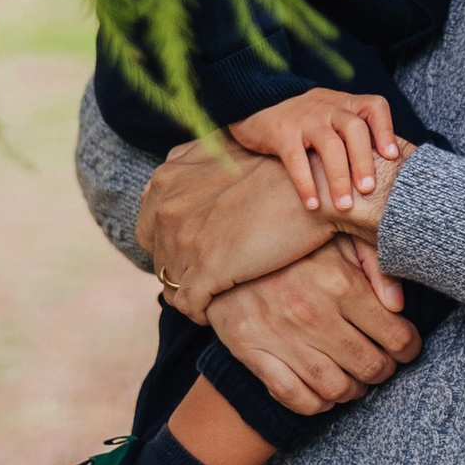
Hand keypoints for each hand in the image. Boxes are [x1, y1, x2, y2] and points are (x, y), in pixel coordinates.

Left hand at [139, 133, 332, 311]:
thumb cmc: (279, 171)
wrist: (315, 189)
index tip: (191, 251)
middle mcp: (167, 208)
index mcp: (168, 179)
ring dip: (189, 293)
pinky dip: (199, 312)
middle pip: (157, 254)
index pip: (149, 223)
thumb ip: (192, 165)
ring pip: (170, 283)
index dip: (168, 241)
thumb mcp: (224, 152)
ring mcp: (183, 240)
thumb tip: (174, 177)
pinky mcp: (206, 270)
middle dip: (176, 268)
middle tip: (202, 277)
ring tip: (211, 298)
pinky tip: (215, 312)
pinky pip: (188, 305)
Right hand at [206, 239, 423, 415]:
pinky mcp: (252, 352)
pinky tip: (324, 392)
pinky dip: (316, 404)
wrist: (225, 249)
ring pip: (336, 388)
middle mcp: (312, 313)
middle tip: (383, 363)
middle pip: (371, 366)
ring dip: (354, 390)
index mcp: (339, 282)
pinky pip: (294, 396)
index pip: (396, 336)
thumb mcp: (338, 239)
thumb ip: (375, 264)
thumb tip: (399, 305)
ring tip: (356, 379)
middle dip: (385, 370)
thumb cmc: (293, 247)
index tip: (407, 347)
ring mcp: (280, 336)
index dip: (409, 348)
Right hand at [232, 84, 408, 211]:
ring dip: (339, 177)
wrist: (256, 102)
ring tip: (344, 206)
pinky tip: (312, 205)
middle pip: (354, 128)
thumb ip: (356, 136)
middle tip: (369, 190)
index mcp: (346, 104)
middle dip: (364, 161)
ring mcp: (305, 118)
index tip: (392, 157)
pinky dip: (305, 183)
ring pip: (329, 144)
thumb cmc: (306, 122)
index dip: (386, 130)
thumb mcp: (333, 118)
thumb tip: (390, 169)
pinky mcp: (281, 131)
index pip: (374, 107)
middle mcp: (329, 107)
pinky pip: (295, 158)